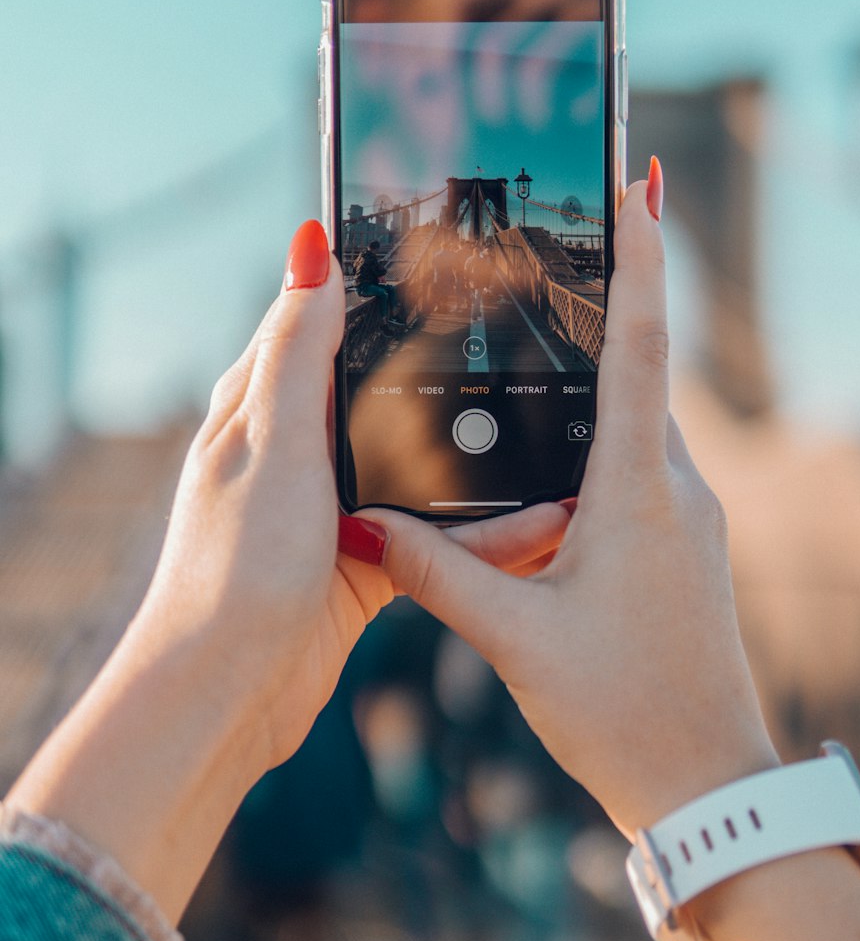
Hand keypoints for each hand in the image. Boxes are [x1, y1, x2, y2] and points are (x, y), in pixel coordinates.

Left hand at [136, 220, 569, 774]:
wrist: (226, 694)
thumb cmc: (233, 568)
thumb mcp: (274, 443)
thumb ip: (300, 351)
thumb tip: (312, 246)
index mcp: (263, 407)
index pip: (323, 320)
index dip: (378, 283)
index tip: (447, 251)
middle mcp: (297, 451)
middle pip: (386, 391)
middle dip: (450, 371)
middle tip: (527, 339)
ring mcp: (332, 508)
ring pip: (419, 464)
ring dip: (477, 458)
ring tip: (552, 437)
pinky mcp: (362, 562)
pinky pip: (433, 532)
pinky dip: (479, 530)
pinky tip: (536, 525)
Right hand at [365, 170, 778, 837]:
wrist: (710, 787)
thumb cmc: (623, 715)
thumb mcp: (516, 640)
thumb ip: (437, 574)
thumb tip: (367, 523)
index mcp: (638, 490)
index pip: (641, 347)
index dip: (640, 258)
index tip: (639, 184)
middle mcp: (676, 487)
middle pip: (638, 371)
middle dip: (603, 303)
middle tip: (554, 240)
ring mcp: (688, 517)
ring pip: (637, 424)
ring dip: (595, 381)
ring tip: (536, 341)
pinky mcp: (684, 547)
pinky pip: (639, 469)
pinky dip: (599, 442)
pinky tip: (547, 459)